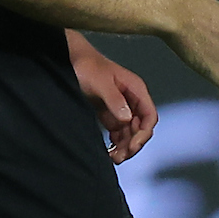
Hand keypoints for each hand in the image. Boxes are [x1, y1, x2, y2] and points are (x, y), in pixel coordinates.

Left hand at [67, 30, 157, 162]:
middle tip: (119, 157)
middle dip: (133, 144)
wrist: (69, 60)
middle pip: (141, 128)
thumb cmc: (86, 66)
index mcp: (136, 90)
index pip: (149, 116)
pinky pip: (119, 132)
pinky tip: (109, 151)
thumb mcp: (100, 82)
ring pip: (130, 133)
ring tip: (113, 158)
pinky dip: (116, 143)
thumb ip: (114, 100)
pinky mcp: (110, 113)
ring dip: (125, 147)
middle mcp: (132, 100)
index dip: (143, 133)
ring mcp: (121, 107)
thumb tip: (127, 118)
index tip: (132, 146)